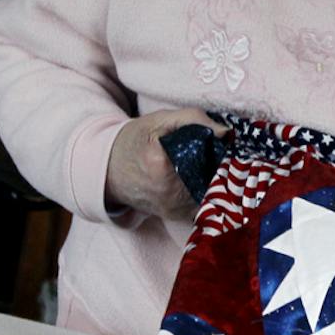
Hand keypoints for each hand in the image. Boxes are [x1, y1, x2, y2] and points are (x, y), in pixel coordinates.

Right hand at [105, 108, 228, 220]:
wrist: (109, 169)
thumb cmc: (136, 140)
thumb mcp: (160, 120)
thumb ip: (193, 118)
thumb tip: (225, 132)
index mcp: (162, 163)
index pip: (209, 158)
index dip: (221, 151)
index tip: (222, 144)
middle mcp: (167, 192)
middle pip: (213, 178)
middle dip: (222, 167)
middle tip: (221, 154)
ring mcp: (172, 208)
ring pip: (212, 193)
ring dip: (218, 181)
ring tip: (211, 166)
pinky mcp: (176, 217)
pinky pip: (204, 204)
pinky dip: (209, 192)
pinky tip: (203, 179)